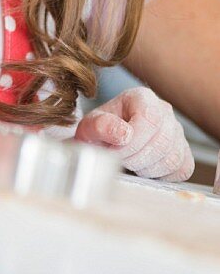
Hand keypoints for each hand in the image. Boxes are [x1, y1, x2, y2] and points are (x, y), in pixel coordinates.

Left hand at [75, 87, 193, 181]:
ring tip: (130, 163)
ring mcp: (176, 131)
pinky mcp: (183, 151)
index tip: (114, 151)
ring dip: (148, 169)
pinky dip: (162, 176)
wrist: (104, 142)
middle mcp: (164, 110)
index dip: (132, 142)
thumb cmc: (99, 133)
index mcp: (141, 97)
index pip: (149, 119)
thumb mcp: (89, 127)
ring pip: (173, 157)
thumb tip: (124, 134)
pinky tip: (145, 169)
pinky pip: (182, 168)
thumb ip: (101, 126)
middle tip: (120, 160)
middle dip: (137, 158)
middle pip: (162, 141)